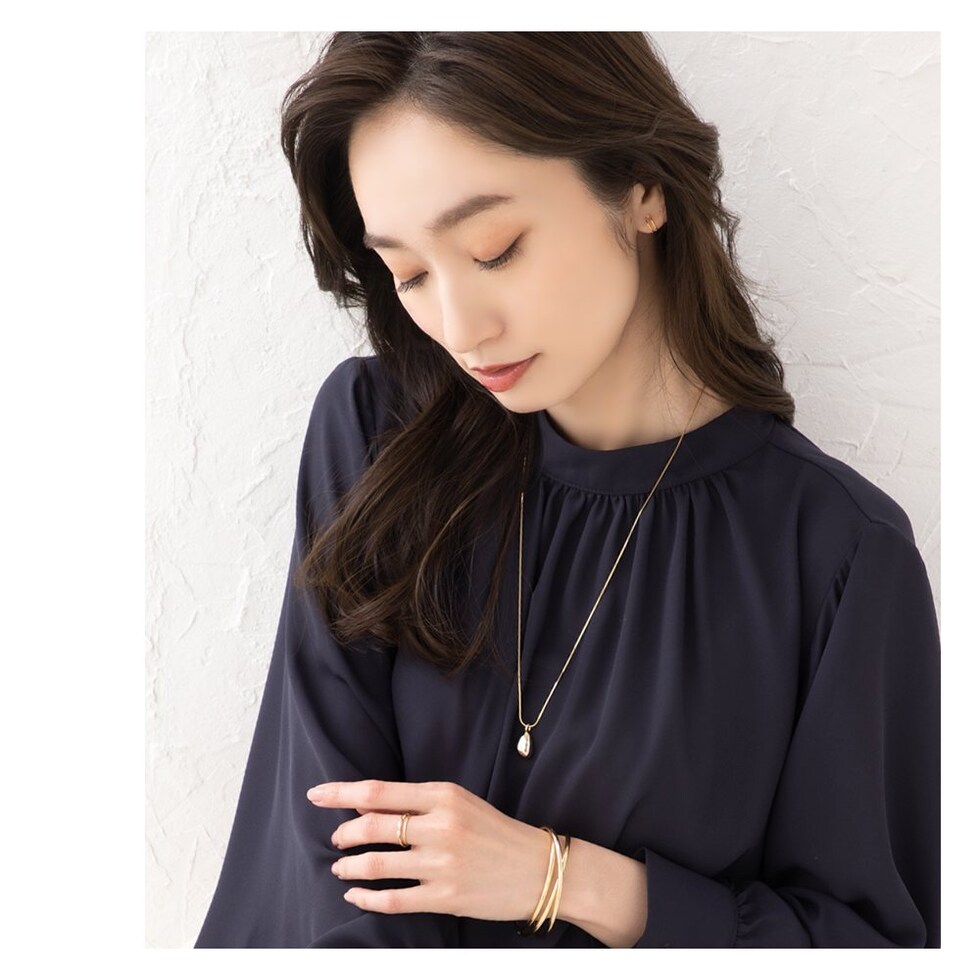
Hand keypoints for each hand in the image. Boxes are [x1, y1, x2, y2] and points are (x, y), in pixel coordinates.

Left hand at [307, 778, 556, 922]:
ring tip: (341, 868)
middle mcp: (441, 826)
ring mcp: (442, 863)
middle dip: (344, 834)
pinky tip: (357, 897)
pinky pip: (393, 899)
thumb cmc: (494, 831)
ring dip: (350, 867)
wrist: (537, 868)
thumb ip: (414, 802)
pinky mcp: (445, 897)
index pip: (379, 792)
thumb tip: (363, 803)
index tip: (316, 795)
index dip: (341, 793)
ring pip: (377, 864)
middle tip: (336, 839)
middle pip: (372, 827)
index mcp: (443, 795)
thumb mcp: (458, 802)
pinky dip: (367, 899)